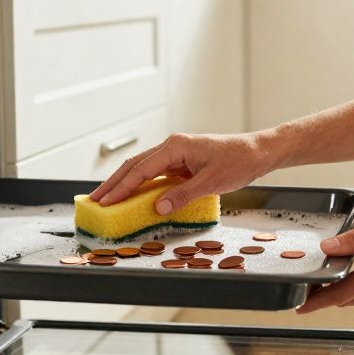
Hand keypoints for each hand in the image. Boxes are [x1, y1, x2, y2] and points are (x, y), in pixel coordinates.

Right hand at [89, 132, 279, 213]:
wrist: (257, 152)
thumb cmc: (238, 162)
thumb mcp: (211, 182)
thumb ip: (183, 195)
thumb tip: (158, 208)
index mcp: (176, 147)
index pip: (140, 170)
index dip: (120, 187)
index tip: (105, 201)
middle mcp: (172, 147)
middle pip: (134, 166)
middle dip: (114, 184)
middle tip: (96, 201)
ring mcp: (176, 154)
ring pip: (142, 168)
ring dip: (124, 183)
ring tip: (107, 199)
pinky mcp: (181, 162)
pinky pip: (155, 173)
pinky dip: (141, 184)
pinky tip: (133, 195)